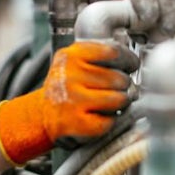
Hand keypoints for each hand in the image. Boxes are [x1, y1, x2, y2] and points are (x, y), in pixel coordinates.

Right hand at [0, 42, 139, 165]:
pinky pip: (109, 121)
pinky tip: (100, 116)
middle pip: (118, 78)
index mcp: (70, 55)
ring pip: (118, 99)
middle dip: (124, 86)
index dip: (128, 59)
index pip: (113, 52)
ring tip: (113, 103)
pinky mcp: (75, 123)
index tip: (131, 65)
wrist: (41, 114)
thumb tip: (133, 62)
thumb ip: (99, 56)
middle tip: (119, 89)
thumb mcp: (74, 62)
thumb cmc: (65, 87)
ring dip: (121, 103)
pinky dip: (110, 121)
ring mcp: (71, 99)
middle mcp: (69, 75)